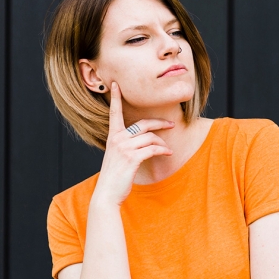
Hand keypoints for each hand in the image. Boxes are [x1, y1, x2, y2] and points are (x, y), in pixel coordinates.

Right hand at [90, 82, 173, 207]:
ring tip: (167, 150)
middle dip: (159, 123)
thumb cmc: (114, 176)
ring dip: (162, 144)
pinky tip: (168, 153)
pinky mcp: (132, 158)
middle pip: (143, 124)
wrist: (107, 194)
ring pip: (151, 138)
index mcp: (112, 136)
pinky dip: (163, 150)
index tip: (116, 84)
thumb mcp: (117, 156)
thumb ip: (126, 144)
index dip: (115, 98)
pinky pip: (153, 149)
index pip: (114, 113)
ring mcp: (124, 148)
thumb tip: (145, 139)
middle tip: (171, 124)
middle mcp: (117, 139)